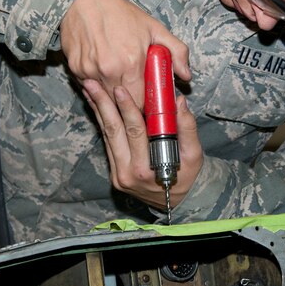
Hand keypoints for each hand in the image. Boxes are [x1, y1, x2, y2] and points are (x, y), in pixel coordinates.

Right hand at [60, 0, 190, 106]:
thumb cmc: (122, 14)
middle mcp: (109, 70)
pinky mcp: (75, 69)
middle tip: (136, 92)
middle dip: (130, 102)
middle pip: (122, 103)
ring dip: (113, 94)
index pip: (140, 102)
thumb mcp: (154, 28)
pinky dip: (98, 85)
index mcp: (131, 63)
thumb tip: (186, 75)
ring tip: (119, 81)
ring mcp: (89, 71)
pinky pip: (89, 87)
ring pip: (104, 97)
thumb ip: (176, 52)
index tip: (148, 100)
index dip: (145, 104)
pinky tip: (103, 72)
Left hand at [82, 78, 202, 210]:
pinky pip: (108, 143)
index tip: (120, 89)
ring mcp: (118, 174)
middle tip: (93, 83)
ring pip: (107, 136)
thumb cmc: (187, 176)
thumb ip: (187, 127)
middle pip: (113, 131)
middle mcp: (127, 172)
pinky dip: (103, 123)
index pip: (134, 131)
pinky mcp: (115, 173)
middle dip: (103, 104)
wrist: (179, 202)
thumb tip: (179, 101)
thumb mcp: (194, 154)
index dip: (126, 108)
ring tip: (90, 90)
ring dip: (98, 111)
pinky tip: (98, 107)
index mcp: (146, 168)